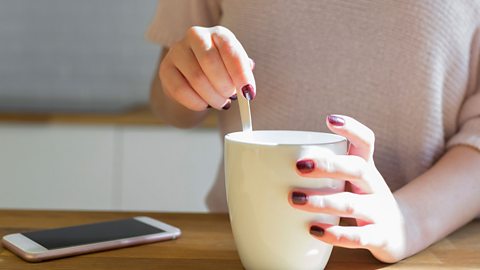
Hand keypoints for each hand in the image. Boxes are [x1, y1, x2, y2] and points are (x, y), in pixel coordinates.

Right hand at [159, 26, 255, 110]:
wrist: (191, 77)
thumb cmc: (218, 71)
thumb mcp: (233, 68)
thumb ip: (242, 74)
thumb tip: (247, 89)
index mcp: (217, 33)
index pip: (229, 49)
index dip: (240, 73)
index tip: (248, 92)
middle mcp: (195, 36)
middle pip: (210, 61)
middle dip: (224, 86)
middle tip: (231, 98)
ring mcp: (177, 51)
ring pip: (196, 78)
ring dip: (212, 97)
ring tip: (220, 103)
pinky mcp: (165, 69)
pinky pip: (181, 90)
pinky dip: (197, 102)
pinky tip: (204, 104)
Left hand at [289, 115, 406, 262]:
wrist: (402, 232)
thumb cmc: (362, 201)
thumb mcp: (350, 181)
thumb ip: (323, 172)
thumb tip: (271, 164)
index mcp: (366, 168)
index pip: (366, 141)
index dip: (352, 128)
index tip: (330, 119)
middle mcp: (374, 186)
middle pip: (358, 169)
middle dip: (328, 166)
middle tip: (298, 166)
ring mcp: (379, 212)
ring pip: (352, 204)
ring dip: (321, 201)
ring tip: (294, 199)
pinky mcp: (380, 238)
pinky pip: (358, 237)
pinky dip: (335, 234)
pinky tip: (314, 230)